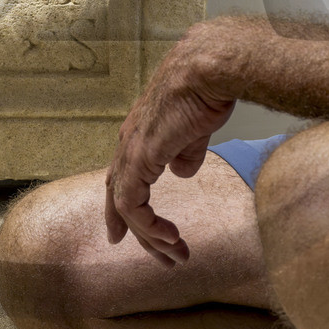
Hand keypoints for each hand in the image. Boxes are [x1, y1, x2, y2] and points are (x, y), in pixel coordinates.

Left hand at [104, 18, 250, 264]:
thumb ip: (186, 152)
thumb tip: (181, 172)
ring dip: (151, 236)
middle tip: (160, 257)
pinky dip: (149, 226)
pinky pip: (133, 204)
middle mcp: (128, 142)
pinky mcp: (139, 158)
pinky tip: (171, 238)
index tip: (131, 234)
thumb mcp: (195, 129)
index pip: (123, 177)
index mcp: (139, 133)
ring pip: (126, 206)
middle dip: (137, 230)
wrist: (208, 70)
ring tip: (175, 256)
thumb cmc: (206, 89)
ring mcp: (130, 150)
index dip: (124, 207)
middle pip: (119, 195)